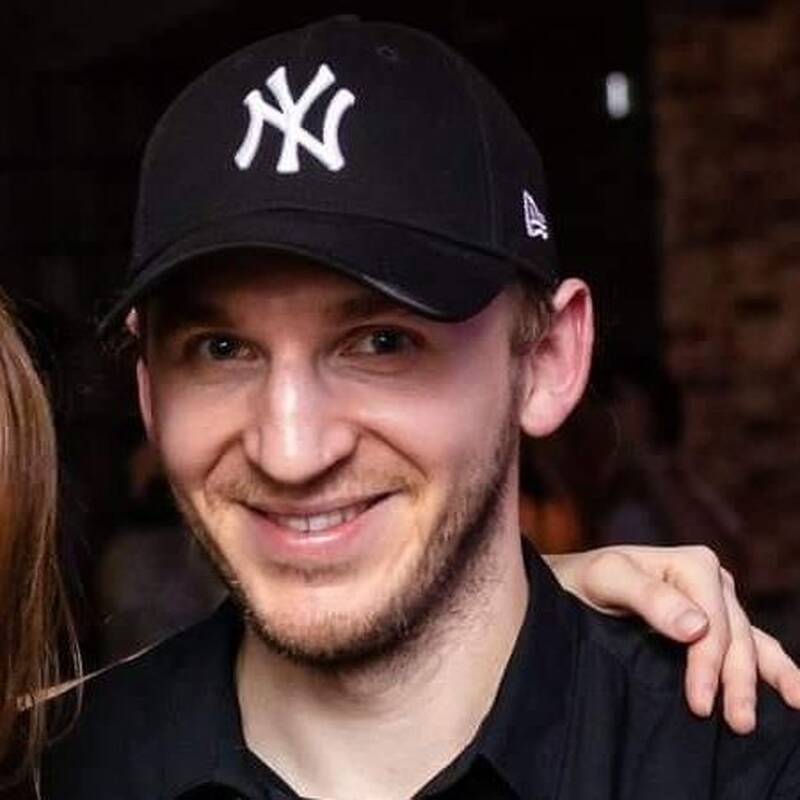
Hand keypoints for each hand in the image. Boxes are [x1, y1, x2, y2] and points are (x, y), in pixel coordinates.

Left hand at [546, 544, 799, 733]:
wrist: (572, 585)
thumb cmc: (586, 579)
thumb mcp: (606, 579)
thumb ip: (648, 596)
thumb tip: (698, 627)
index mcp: (693, 564)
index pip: (712, 623)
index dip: (708, 664)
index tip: (699, 704)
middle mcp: (714, 580)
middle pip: (735, 637)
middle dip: (737, 681)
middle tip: (736, 723)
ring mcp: (719, 603)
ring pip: (752, 644)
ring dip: (767, 679)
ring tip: (783, 712)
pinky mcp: (717, 624)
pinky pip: (755, 646)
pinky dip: (776, 669)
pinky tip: (794, 695)